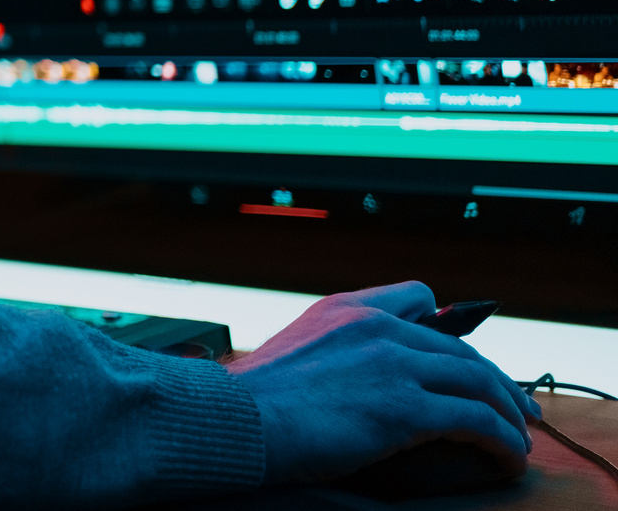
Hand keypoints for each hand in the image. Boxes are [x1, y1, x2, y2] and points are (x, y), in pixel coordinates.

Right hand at [225, 281, 539, 485]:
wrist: (236, 418)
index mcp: (346, 308)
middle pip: (462, 349)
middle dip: (497, 380)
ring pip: (478, 382)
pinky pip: (475, 420)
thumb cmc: (253, 400)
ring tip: (518, 438)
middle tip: (515, 406)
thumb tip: (357, 381)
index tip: (464, 358)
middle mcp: (376, 326)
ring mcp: (393, 364)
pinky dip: (501, 441)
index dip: (450, 331)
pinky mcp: (405, 407)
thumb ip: (332, 351)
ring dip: (507, 412)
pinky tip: (506, 457)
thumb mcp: (293, 351)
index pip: (419, 296)